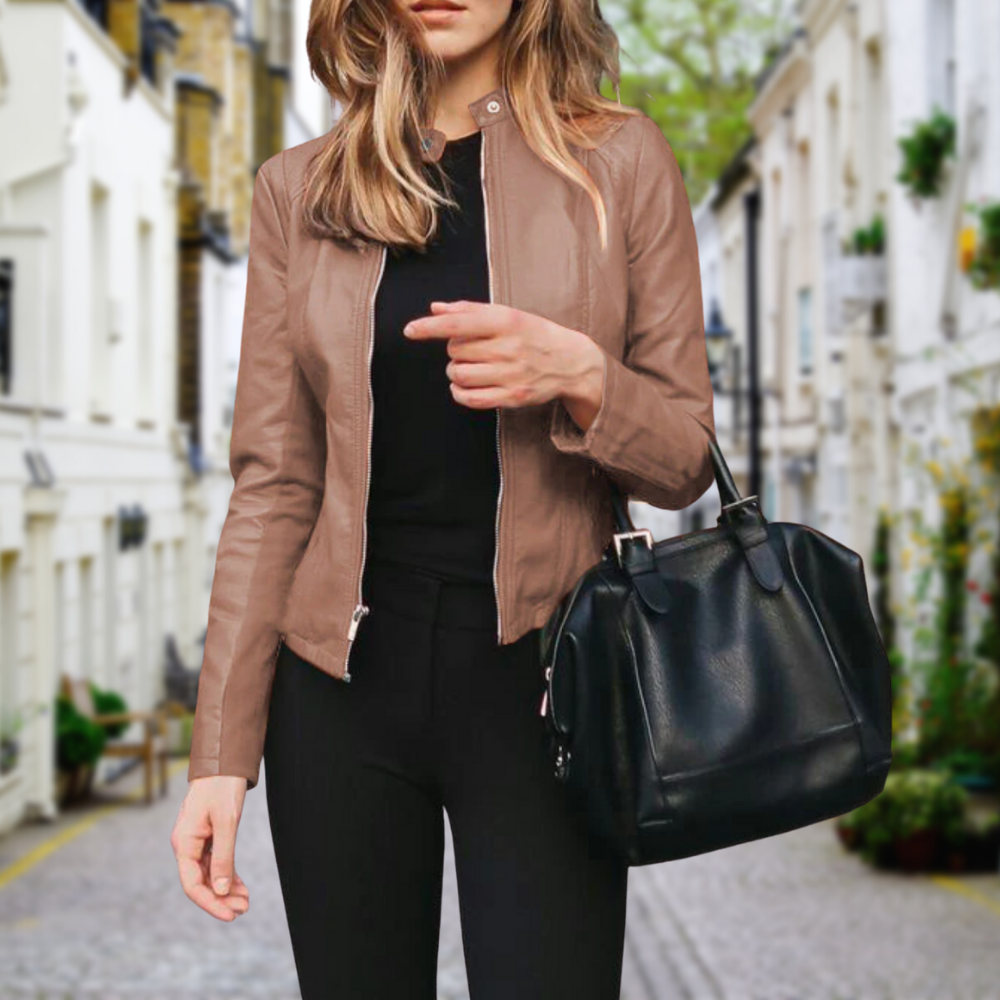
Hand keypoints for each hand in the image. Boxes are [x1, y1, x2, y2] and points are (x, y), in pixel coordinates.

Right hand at [170, 775, 249, 921]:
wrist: (224, 762)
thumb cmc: (222, 787)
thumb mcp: (226, 822)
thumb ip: (224, 856)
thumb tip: (222, 890)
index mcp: (184, 842)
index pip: (192, 883)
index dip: (211, 902)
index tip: (230, 915)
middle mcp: (187, 845)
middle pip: (201, 882)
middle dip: (221, 898)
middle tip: (244, 909)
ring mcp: (197, 842)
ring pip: (210, 874)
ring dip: (226, 889)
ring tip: (245, 902)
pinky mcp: (208, 837)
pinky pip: (215, 863)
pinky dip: (228, 875)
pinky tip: (241, 887)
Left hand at [403, 300, 605, 429]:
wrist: (571, 362)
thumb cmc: (534, 334)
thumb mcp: (508, 314)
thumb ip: (470, 310)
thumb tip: (435, 309)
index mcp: (506, 321)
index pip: (458, 324)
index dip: (429, 327)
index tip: (409, 330)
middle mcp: (509, 347)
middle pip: (456, 350)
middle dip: (455, 350)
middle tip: (472, 350)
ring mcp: (511, 374)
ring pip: (459, 374)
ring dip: (456, 371)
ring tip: (470, 367)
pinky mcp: (512, 397)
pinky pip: (470, 398)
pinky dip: (459, 393)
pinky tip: (463, 387)